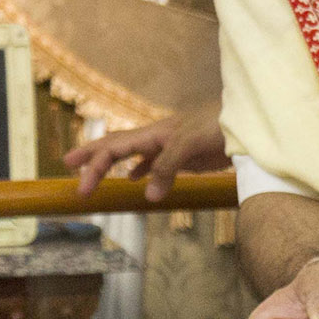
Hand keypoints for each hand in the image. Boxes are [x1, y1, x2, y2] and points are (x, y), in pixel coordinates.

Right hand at [65, 114, 225, 201]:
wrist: (249, 122)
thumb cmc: (221, 126)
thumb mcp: (191, 144)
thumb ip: (167, 167)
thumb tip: (146, 196)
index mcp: (154, 133)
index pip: (114, 148)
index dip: (94, 166)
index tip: (81, 188)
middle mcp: (158, 138)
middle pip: (117, 147)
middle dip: (92, 159)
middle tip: (68, 170)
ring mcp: (171, 147)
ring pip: (133, 155)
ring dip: (113, 165)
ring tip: (94, 177)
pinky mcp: (186, 156)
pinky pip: (155, 164)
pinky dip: (141, 172)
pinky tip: (135, 181)